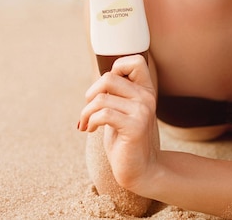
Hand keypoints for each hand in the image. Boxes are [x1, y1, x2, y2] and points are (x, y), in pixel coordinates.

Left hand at [78, 55, 158, 192]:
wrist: (141, 171)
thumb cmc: (126, 140)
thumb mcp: (123, 111)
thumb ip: (117, 94)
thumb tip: (99, 78)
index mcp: (146, 90)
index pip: (135, 61)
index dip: (116, 67)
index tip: (106, 89)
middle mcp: (147, 97)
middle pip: (109, 77)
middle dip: (91, 93)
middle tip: (88, 109)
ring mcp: (142, 111)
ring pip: (101, 98)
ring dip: (85, 112)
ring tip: (84, 123)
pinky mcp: (134, 127)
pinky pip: (103, 114)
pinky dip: (90, 121)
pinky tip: (89, 129)